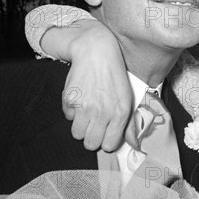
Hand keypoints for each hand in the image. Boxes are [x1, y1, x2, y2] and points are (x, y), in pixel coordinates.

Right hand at [62, 20, 134, 151]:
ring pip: (77, 134)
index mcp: (120, 113)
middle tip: (95, 124)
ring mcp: (84, 107)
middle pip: (90, 144)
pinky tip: (80, 98)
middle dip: (92, 137)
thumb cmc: (114, 75)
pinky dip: (72, 111)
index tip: (106, 134)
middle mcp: (103, 112)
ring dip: (81, 126)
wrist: (96, 53)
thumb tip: (131, 143)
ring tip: (87, 112)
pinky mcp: (69, 100)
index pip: (109, 145)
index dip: (107, 141)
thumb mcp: (127, 98)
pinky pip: (67, 117)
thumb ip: (128, 123)